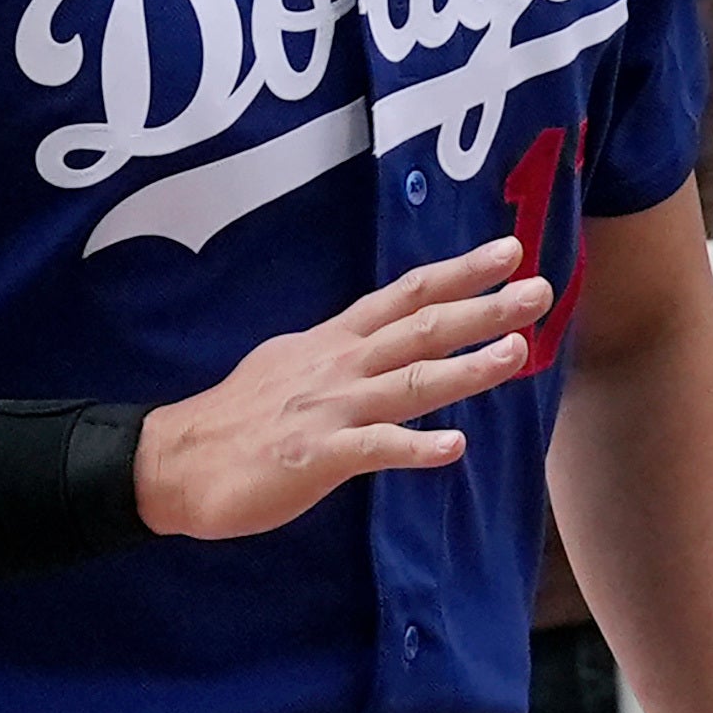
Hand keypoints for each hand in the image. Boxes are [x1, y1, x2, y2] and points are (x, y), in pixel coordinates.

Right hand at [134, 238, 549, 540]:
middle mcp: (339, 366)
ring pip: (407, 382)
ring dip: (464, 368)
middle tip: (539, 289)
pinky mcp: (315, 457)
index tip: (510, 250)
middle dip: (482, 307)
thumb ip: (345, 352)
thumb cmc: (238, 419)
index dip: (458, 272)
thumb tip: (382, 341)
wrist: (173, 463)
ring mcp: (328, 409)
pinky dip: (415, 447)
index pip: (405, 295)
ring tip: (516, 353)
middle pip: (419, 327)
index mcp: (335, 342)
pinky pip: (373, 449)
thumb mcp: (293, 365)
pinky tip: (454, 447)